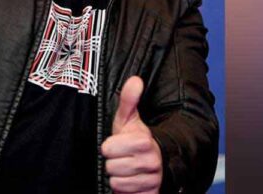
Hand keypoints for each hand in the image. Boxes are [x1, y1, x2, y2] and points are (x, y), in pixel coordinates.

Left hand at [101, 76, 162, 193]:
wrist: (155, 163)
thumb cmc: (135, 141)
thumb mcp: (129, 119)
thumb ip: (129, 99)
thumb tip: (135, 79)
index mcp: (144, 141)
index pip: (107, 149)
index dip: (108, 147)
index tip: (117, 145)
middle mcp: (151, 162)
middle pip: (111, 167)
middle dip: (113, 163)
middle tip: (122, 158)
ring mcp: (152, 180)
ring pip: (117, 183)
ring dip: (118, 177)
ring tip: (126, 169)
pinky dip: (125, 191)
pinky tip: (131, 182)